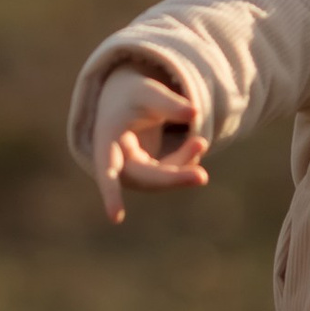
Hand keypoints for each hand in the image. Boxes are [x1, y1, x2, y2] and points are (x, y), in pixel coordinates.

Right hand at [92, 64, 208, 216]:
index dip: (110, 194)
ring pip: (159, 178)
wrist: (130, 100)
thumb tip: (194, 114)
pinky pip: (169, 172)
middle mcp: (117, 161)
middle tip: (202, 177)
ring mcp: (134, 169)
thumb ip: (168, 102)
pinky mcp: (150, 170)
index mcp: (106, 141)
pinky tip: (198, 144)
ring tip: (201, 142)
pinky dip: (185, 160)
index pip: (107, 170)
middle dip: (173, 178)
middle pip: (144, 178)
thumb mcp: (147, 91)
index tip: (116, 219)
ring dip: (183, 168)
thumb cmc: (132, 95)